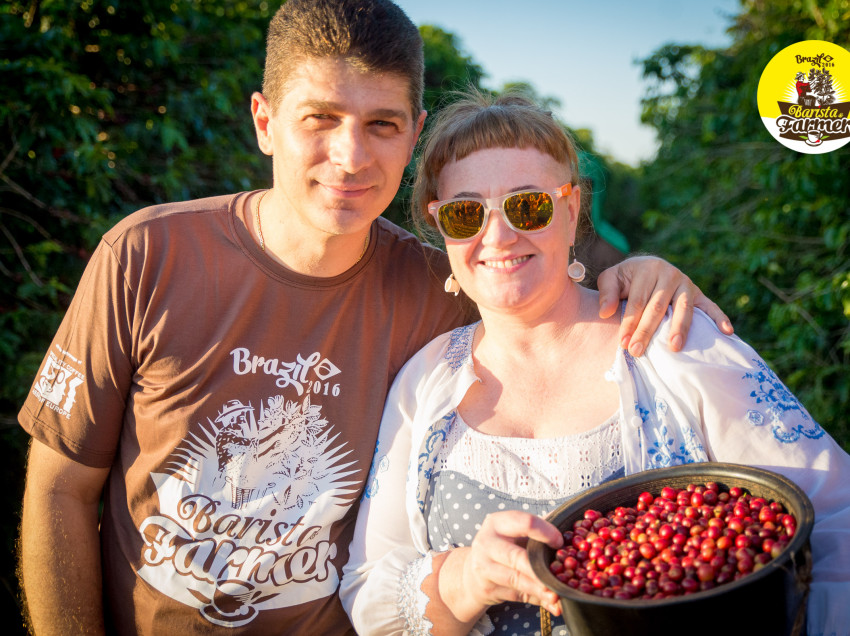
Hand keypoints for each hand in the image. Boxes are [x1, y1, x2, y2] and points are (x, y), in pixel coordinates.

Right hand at [447, 511, 563, 620]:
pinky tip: (552, 604)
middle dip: (540, 569)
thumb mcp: (515, 537)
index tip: (560, 543)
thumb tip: (571, 537)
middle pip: (517, 556)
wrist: (472, 572)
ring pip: (516, 578)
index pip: (524, 522)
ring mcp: (484, 567)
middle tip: (559, 577)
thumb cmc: (503, 549)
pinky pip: (517, 595)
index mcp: (497, 523)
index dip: (546, 533)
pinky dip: (537, 599)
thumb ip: (539, 538)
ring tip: (557, 595)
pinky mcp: (487, 589)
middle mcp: (487, 542)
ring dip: (539, 588)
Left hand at [597, 255, 732, 356]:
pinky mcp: (698, 293)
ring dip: (679, 328)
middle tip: (638, 352)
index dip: (629, 323)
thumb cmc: (626, 278)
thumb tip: (606, 312)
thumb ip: (607, 293)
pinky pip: (710, 306)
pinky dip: (719, 318)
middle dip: (647, 331)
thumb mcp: (611, 278)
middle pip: (658, 307)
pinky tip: (727, 332)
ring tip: (674, 347)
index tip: (623, 343)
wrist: (646, 266)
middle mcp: (669, 274)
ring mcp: (686, 283)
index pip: (638, 301)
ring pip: (683, 308)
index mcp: (647, 269)